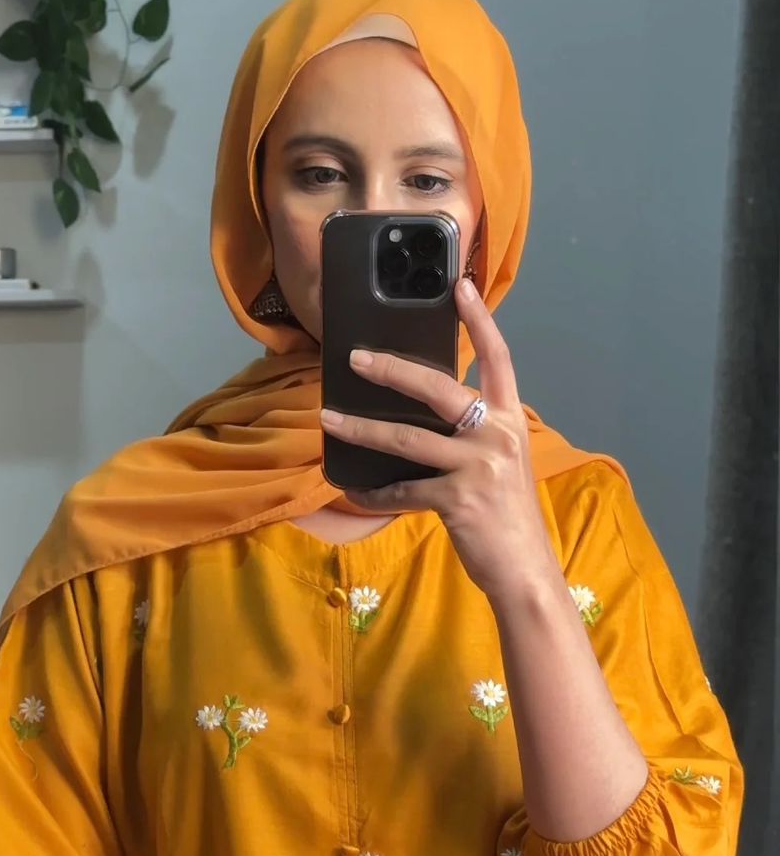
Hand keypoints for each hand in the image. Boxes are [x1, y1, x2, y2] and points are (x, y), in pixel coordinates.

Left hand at [319, 277, 558, 603]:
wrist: (525, 570)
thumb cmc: (508, 517)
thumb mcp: (501, 465)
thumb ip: (475, 436)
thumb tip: (426, 418)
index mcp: (509, 420)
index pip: (498, 359)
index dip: (479, 321)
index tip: (459, 285)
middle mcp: (496, 435)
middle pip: (439, 388)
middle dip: (392, 370)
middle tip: (355, 358)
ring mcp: (478, 466)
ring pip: (408, 438)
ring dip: (362, 429)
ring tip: (329, 418)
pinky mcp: (458, 499)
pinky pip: (403, 490)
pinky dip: (376, 493)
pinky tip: (357, 492)